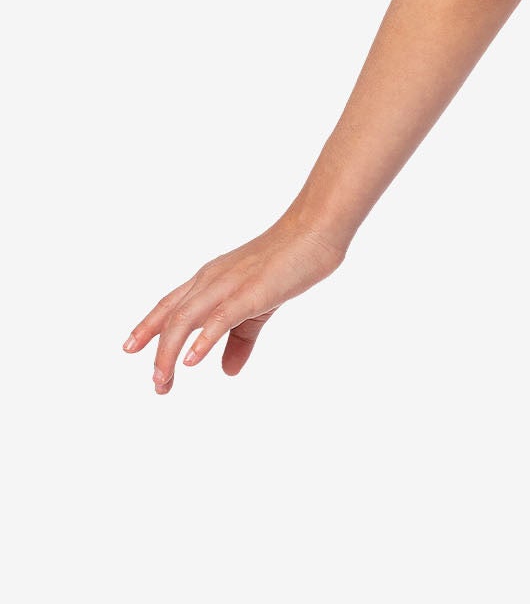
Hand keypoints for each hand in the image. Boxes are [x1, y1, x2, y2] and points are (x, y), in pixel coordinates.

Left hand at [122, 218, 347, 393]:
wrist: (316, 229)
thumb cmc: (291, 260)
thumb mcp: (260, 304)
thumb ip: (242, 337)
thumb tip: (227, 371)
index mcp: (212, 277)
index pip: (171, 303)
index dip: (149, 325)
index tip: (129, 347)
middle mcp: (213, 279)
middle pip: (171, 316)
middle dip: (157, 351)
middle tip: (157, 383)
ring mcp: (230, 283)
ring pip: (185, 318)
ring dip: (169, 352)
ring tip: (163, 380)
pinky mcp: (251, 291)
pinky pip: (220, 317)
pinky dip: (202, 339)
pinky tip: (192, 360)